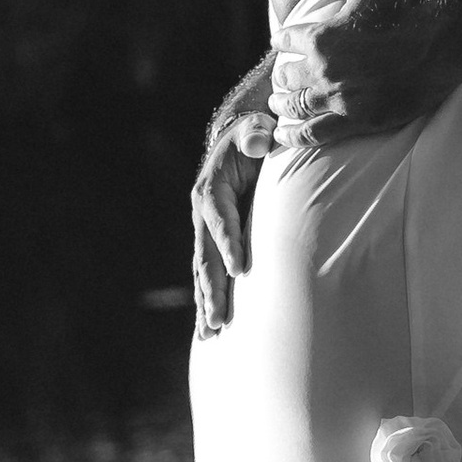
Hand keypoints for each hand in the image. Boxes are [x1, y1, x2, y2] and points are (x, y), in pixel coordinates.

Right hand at [191, 77, 277, 335]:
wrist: (240, 141)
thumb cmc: (255, 137)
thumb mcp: (256, 129)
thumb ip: (257, 134)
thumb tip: (259, 139)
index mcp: (211, 189)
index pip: (219, 219)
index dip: (228, 242)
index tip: (238, 268)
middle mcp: (202, 213)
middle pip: (205, 256)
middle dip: (212, 289)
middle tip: (220, 319)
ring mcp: (204, 231)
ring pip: (203, 272)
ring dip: (206, 302)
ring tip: (211, 332)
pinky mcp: (212, 243)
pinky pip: (208, 275)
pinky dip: (207, 301)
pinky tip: (209, 329)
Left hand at [269, 0, 461, 143]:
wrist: (445, 40)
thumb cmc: (408, 4)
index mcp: (321, 37)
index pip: (287, 40)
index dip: (282, 40)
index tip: (281, 42)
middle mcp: (324, 71)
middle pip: (287, 78)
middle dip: (280, 78)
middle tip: (279, 80)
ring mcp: (341, 100)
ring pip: (297, 108)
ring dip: (282, 107)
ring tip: (277, 108)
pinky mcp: (360, 121)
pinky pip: (317, 134)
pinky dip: (295, 136)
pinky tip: (284, 136)